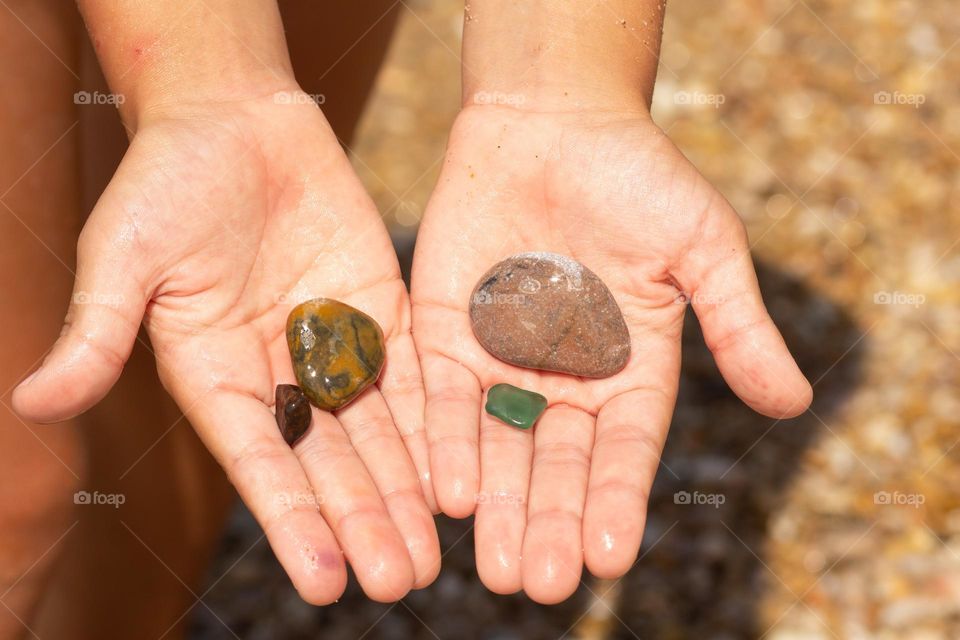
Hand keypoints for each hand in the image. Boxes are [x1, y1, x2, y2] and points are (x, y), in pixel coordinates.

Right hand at [13, 87, 438, 602]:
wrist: (235, 118)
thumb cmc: (168, 180)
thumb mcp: (126, 255)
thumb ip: (98, 332)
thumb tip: (32, 401)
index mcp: (216, 375)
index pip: (260, 464)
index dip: (293, 524)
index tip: (326, 583)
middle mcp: (278, 373)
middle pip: (328, 462)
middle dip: (364, 521)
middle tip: (399, 580)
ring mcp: (332, 344)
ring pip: (375, 432)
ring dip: (404, 491)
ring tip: (431, 553)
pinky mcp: (377, 310)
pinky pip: (409, 373)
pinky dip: (431, 422)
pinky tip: (455, 470)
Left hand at [411, 105, 811, 602]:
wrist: (551, 120)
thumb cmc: (637, 176)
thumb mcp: (702, 247)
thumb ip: (736, 325)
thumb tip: (793, 403)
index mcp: (629, 368)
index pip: (623, 450)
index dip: (617, 501)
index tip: (611, 557)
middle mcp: (563, 378)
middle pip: (555, 465)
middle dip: (549, 523)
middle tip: (540, 584)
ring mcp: (501, 359)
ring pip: (496, 447)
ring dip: (496, 506)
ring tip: (498, 567)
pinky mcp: (446, 333)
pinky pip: (444, 398)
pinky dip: (446, 442)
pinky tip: (449, 493)